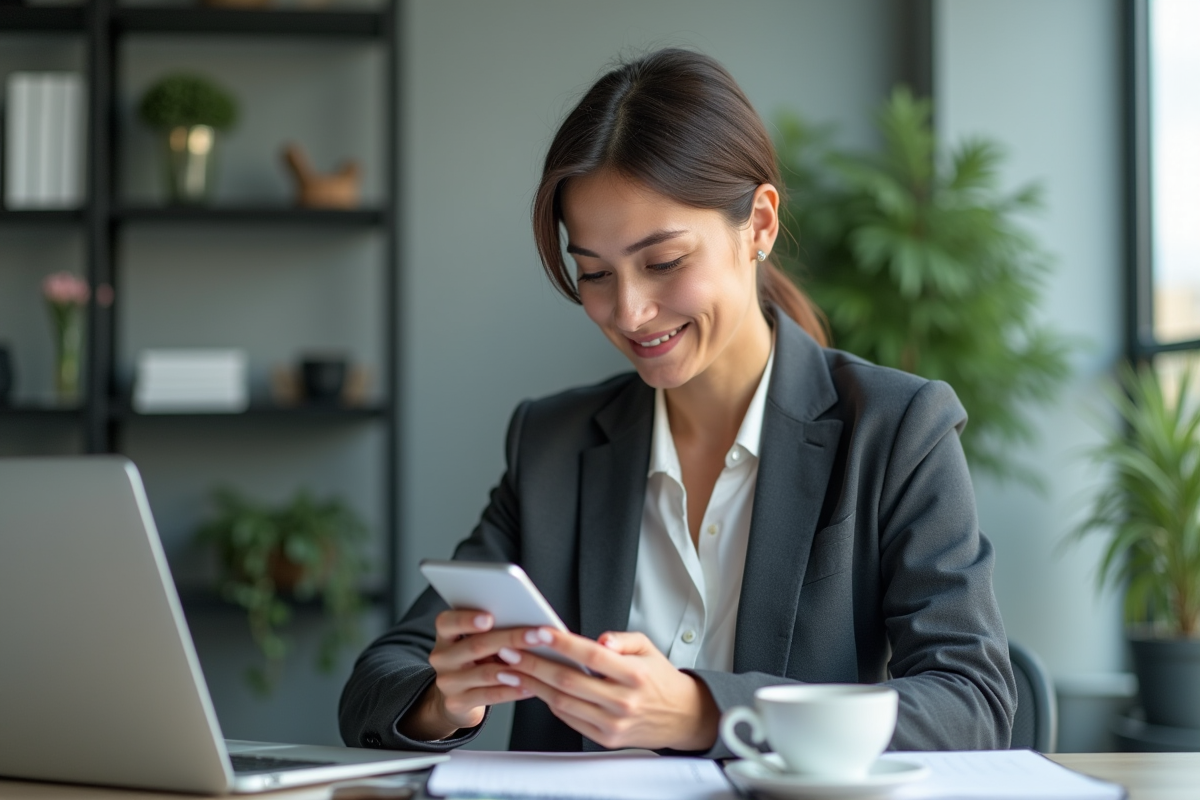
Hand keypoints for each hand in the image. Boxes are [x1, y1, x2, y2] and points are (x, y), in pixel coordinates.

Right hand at [398, 609, 538, 740]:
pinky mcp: (456, 703)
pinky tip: (530, 687)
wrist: (457, 699)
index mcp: (445, 635)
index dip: (467, 619)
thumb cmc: (475, 662)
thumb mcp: (475, 643)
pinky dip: (512, 691)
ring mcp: (447, 682)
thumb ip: (491, 630)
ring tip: (538, 661)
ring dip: (515, 667)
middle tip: (535, 635)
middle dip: (510, 638)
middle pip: (476, 645)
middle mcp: (441, 657)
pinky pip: (489, 695)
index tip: (490, 617)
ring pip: (485, 672)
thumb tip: (526, 619)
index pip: (447, 622)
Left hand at [492, 628, 719, 750]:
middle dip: (534, 664)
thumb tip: (600, 640)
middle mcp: (623, 701)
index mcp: (635, 674)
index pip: (591, 655)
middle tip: (510, 650)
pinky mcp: (605, 737)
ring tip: (512, 669)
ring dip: (532, 685)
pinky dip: (549, 701)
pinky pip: (569, 718)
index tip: (539, 632)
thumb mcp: (648, 648)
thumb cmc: (660, 679)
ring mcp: (613, 723)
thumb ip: (622, 639)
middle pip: (568, 681)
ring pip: (562, 702)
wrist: (681, 717)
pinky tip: (535, 687)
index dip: (562, 643)